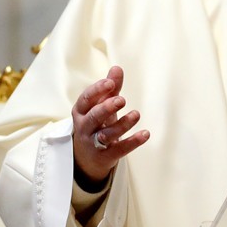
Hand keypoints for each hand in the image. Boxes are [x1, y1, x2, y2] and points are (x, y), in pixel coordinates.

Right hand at [71, 66, 149, 184]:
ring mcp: (93, 143)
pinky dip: (133, 142)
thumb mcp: (100, 105)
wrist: (87, 158)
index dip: (97, 91)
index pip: (86, 99)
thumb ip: (110, 88)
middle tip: (121, 100)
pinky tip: (145, 134)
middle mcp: (84, 127)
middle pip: (93, 117)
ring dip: (122, 124)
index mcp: (81, 111)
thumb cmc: (95, 124)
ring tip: (136, 114)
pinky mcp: (105, 156)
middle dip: (106, 108)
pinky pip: (119, 149)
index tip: (111, 83)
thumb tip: (117, 68)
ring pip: (106, 134)